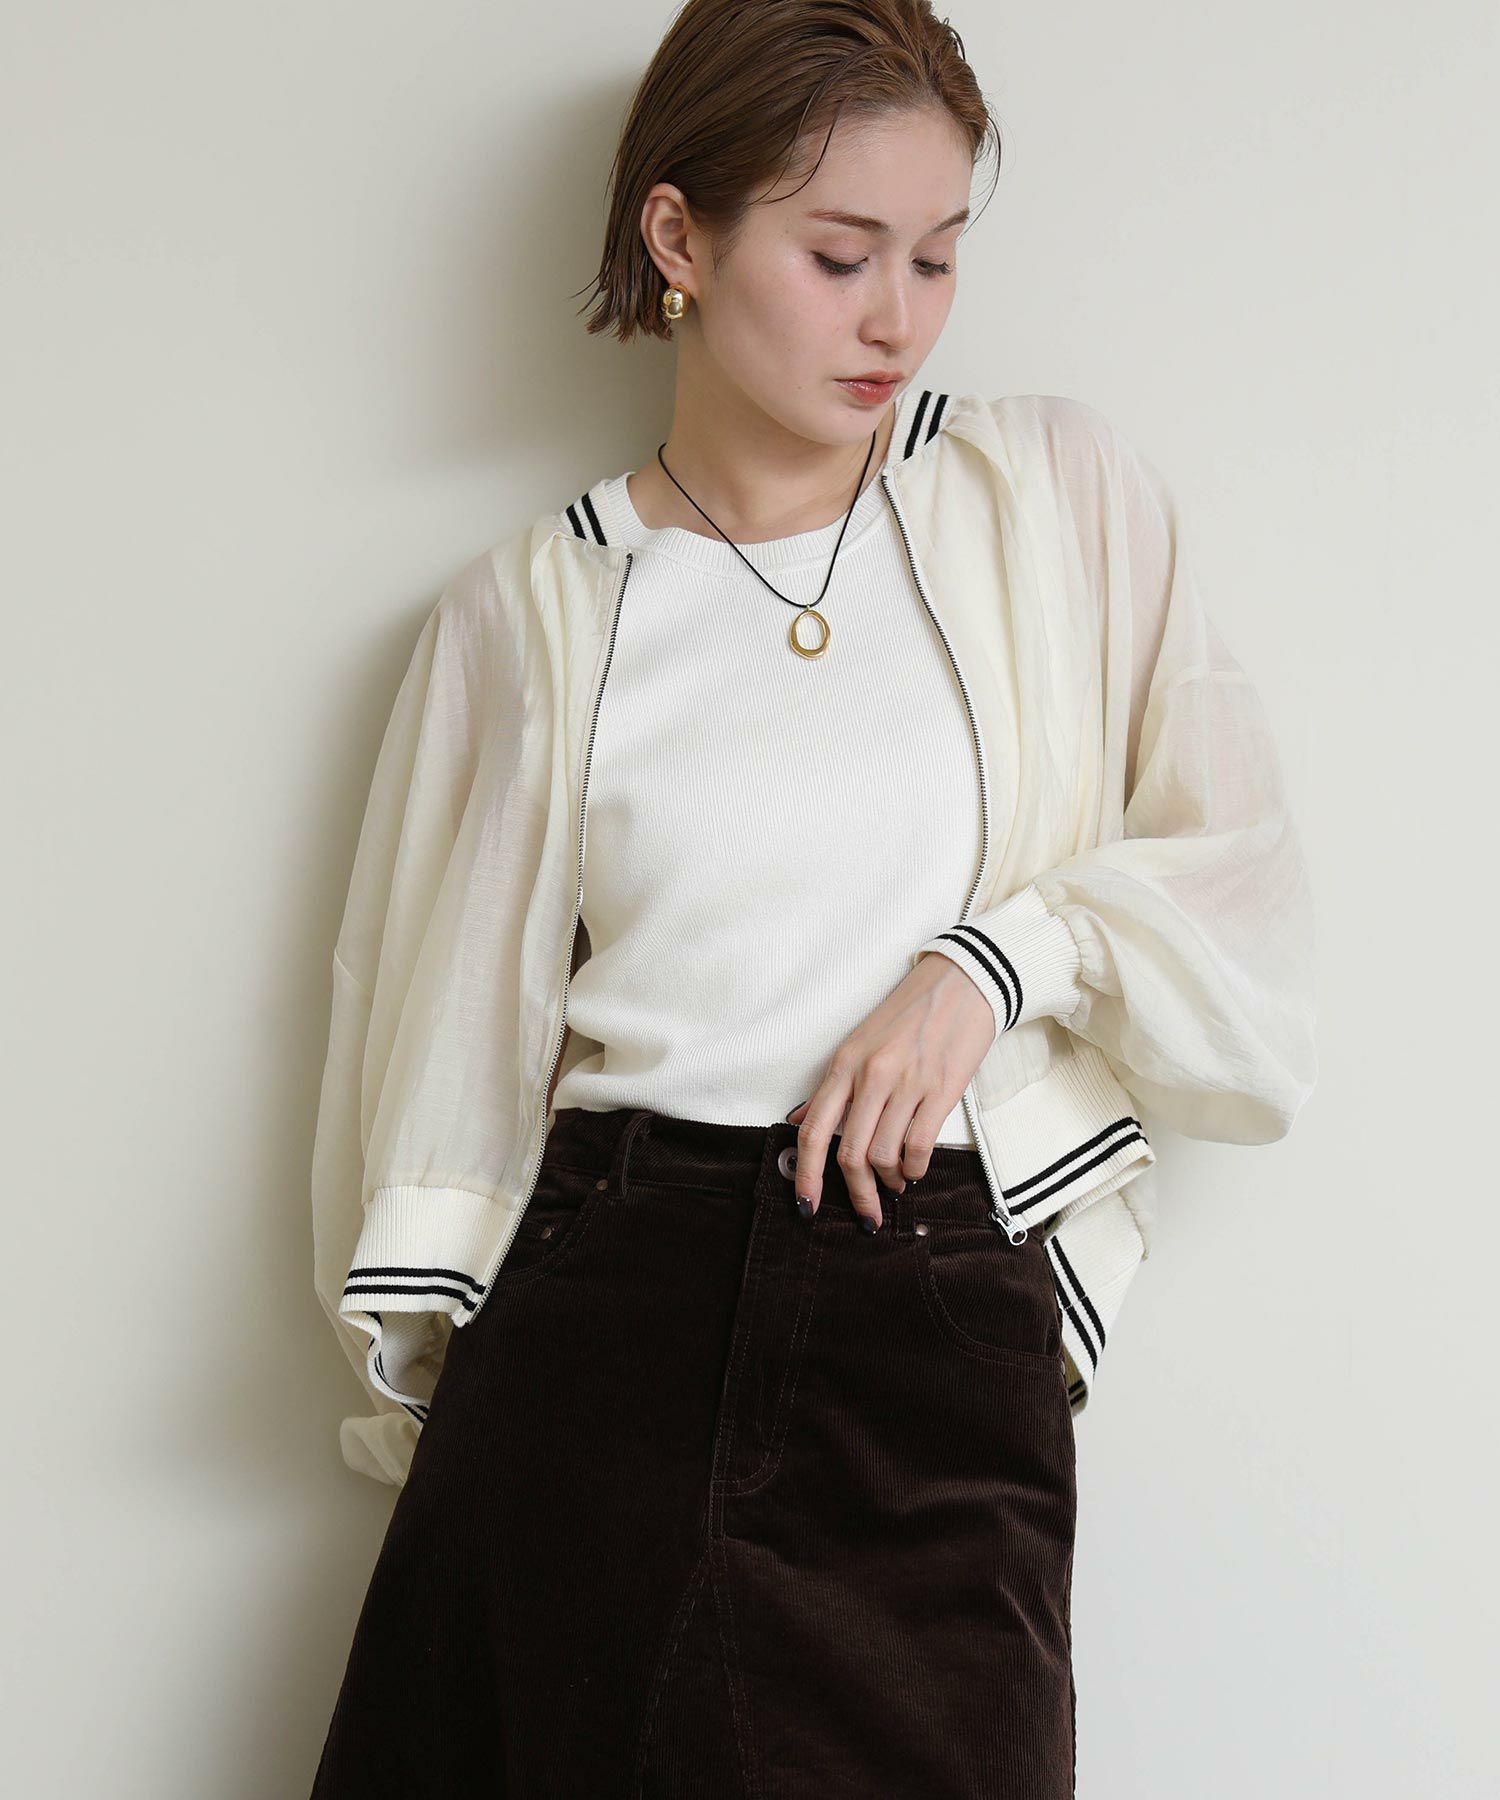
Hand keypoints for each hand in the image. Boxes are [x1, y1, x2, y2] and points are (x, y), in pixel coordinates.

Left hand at [784, 953, 996, 1227]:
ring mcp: (906, 1083)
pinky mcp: (941, 1091)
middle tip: (867, 1212)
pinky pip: (919, 1147)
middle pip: (849, 1153)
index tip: (808, 1205)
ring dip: (889, 1180)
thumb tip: (803, 1118)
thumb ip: (834, 1086)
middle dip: (857, 1193)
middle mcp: (870, 1075)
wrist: (962, 982)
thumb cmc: (910, 1013)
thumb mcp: (860, 1042)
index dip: (807, 1175)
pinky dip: (914, 1169)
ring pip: (883, 1155)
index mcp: (844, 1063)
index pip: (813, 1130)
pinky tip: (915, 1168)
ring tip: (896, 1181)